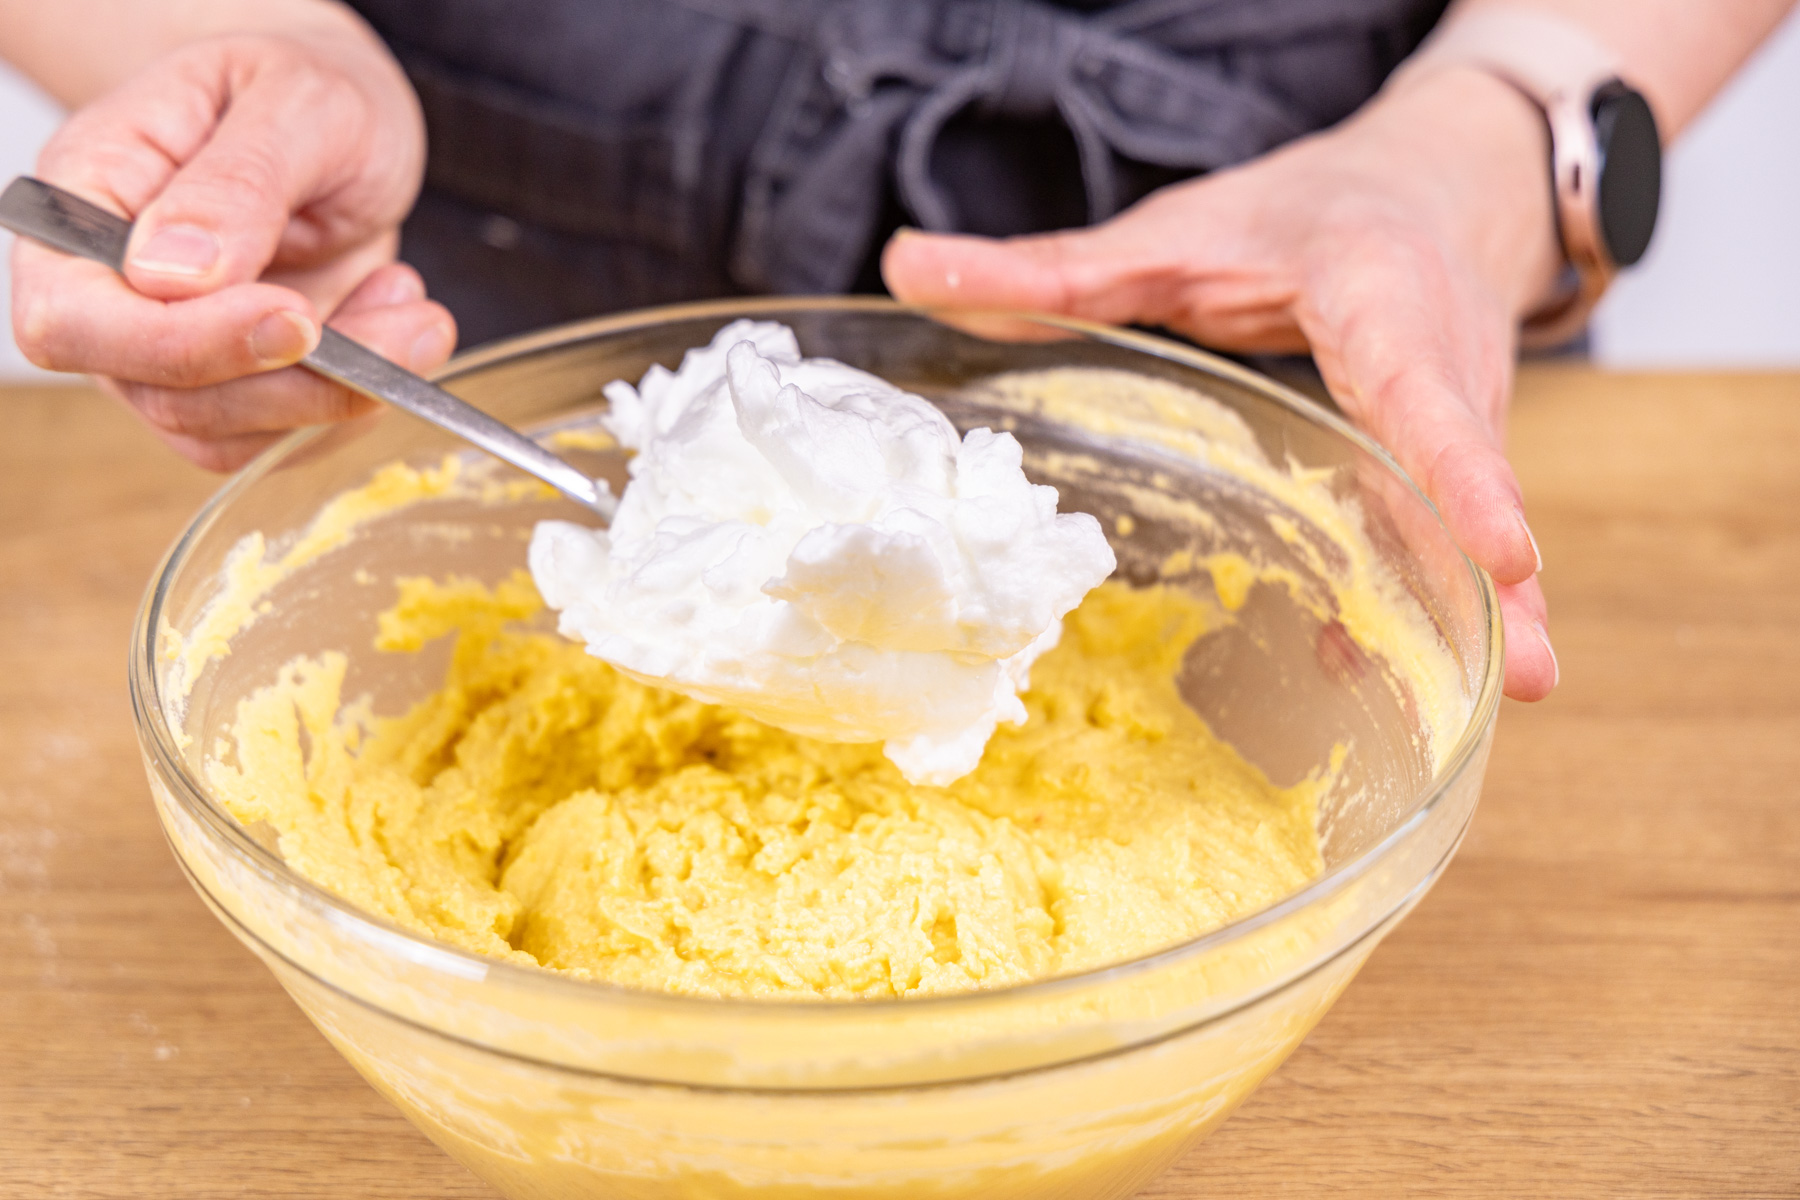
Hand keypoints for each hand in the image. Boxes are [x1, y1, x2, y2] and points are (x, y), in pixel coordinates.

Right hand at [11, 20, 454, 470]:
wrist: (340, 118)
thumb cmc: (303, 90)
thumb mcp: (293, 103)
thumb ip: (234, 183)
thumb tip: (170, 273)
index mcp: (84, 199)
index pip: (75, 318)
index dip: (181, 342)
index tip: (295, 318)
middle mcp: (109, 290)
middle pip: (163, 393)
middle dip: (296, 382)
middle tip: (410, 326)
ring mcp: (170, 348)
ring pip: (228, 431)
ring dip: (340, 395)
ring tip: (415, 311)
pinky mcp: (238, 384)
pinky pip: (282, 434)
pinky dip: (354, 399)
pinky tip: (397, 323)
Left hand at [883, 67, 1561, 700]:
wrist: (1434, 189)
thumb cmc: (1308, 213)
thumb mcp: (1179, 231)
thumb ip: (1052, 267)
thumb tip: (906, 269)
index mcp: (1382, 301)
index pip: (1426, 388)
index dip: (1464, 471)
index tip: (1506, 544)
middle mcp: (1447, 367)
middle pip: (1472, 476)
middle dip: (1501, 574)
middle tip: (1530, 672)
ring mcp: (1464, 420)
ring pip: (1477, 517)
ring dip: (1495, 607)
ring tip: (1513, 693)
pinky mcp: (1454, 461)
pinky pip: (1451, 534)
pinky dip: (1440, 598)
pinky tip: (1398, 672)